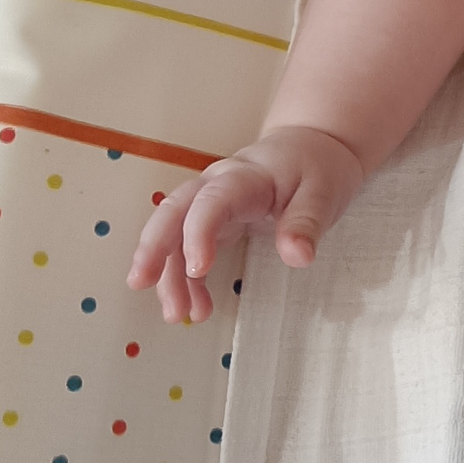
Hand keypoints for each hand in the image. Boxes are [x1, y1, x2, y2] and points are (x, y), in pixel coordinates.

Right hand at [125, 126, 367, 323]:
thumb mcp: (323, 192)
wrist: (309, 148)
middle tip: (140, 282)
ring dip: (168, 274)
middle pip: (174, 211)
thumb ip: (307, 223)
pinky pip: (187, 249)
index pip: (212, 201)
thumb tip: (298, 256)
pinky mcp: (211, 221)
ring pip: (174, 234)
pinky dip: (185, 279)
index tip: (197, 268)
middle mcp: (217, 186)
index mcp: (245, 177)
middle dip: (154, 248)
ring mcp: (209, 203)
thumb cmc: (315, 168)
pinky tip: (193, 307)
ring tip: (177, 314)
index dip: (199, 232)